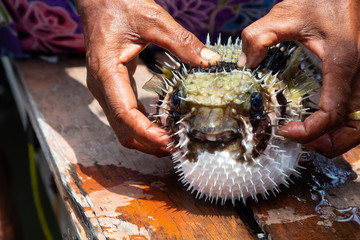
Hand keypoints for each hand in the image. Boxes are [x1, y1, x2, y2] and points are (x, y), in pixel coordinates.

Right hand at [75, 0, 219, 155]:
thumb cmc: (118, 4)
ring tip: (173, 141)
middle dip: (148, 143)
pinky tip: (162, 126)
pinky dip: (143, 127)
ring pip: (122, 127)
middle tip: (178, 146)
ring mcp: (105, 89)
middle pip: (122, 129)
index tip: (171, 142)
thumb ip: (181, 41)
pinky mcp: (113, 87)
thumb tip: (210, 61)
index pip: (124, 114)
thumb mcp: (152, 18)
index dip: (147, 133)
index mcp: (106, 71)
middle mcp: (102, 86)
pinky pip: (126, 115)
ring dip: (146, 139)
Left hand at [240, 0, 359, 157]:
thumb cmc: (326, 0)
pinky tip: (318, 119)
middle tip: (296, 137)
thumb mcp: (288, 14)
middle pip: (353, 130)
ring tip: (306, 134)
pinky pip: (357, 113)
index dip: (310, 131)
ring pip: (359, 126)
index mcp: (343, 62)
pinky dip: (341, 125)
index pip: (332, 114)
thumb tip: (245, 63)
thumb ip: (260, 36)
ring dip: (335, 137)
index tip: (285, 130)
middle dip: (326, 143)